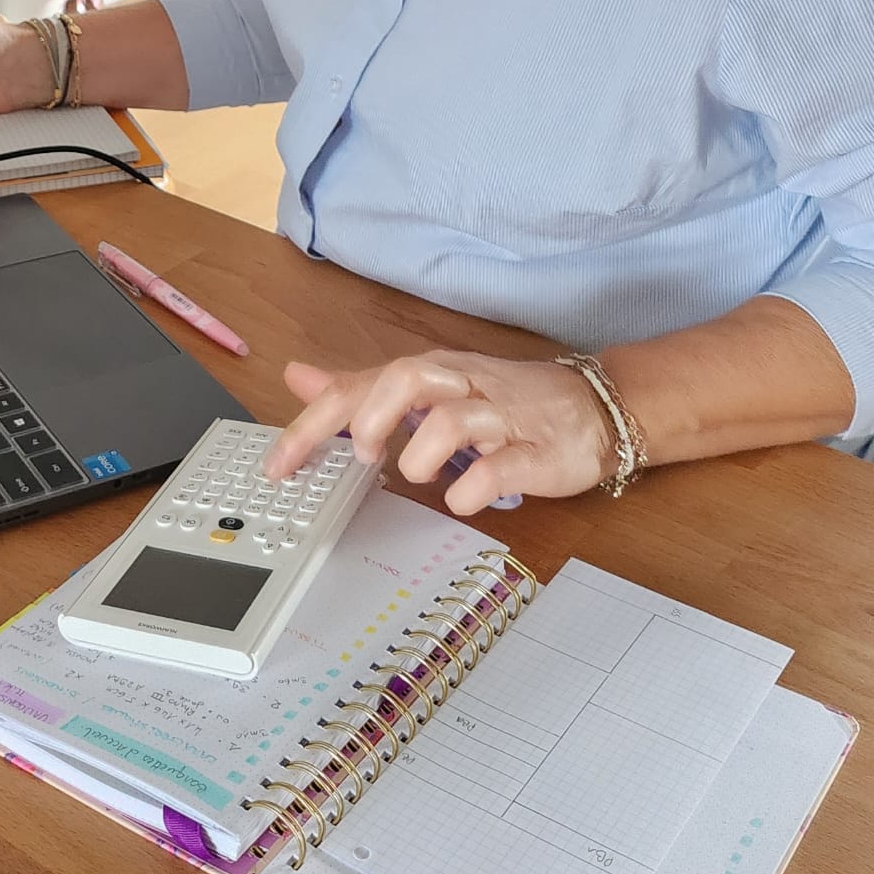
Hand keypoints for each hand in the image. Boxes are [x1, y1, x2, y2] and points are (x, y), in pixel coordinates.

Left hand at [264, 350, 615, 510]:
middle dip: (373, 416)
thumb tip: (300, 378)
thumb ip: (362, 387)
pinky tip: (462, 499)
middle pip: (407, 378)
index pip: (361, 385)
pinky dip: (475, 487)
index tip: (277, 464)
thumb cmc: (505, 400)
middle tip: (362, 454)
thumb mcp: (428, 388)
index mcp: (432, 373)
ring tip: (417, 476)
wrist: (596, 406)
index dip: (313, 423)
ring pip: (453, 419)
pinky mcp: (536, 453)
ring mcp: (501, 419)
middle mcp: (462, 387)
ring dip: (423, 453)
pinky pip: (502, 467)